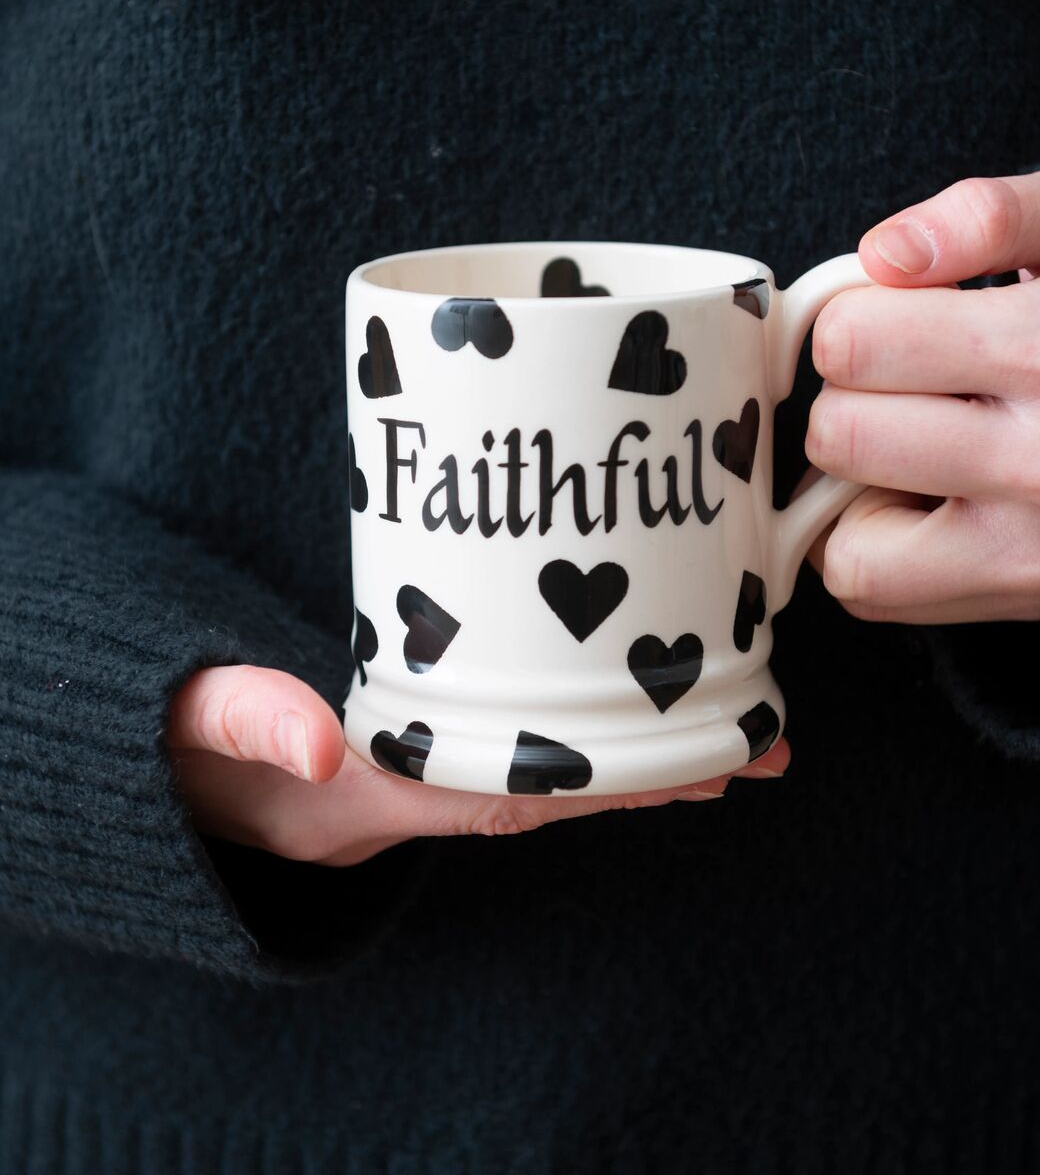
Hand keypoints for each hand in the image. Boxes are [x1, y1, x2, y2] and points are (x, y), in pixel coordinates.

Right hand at [166, 665, 789, 865]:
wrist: (141, 756)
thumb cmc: (161, 738)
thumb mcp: (179, 726)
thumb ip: (233, 716)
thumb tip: (310, 735)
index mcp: (356, 802)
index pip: (500, 795)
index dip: (598, 778)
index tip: (688, 757)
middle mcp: (402, 803)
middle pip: (547, 794)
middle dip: (650, 776)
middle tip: (757, 743)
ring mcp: (410, 781)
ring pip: (542, 778)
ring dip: (635, 761)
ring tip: (731, 728)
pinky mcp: (412, 743)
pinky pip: (513, 752)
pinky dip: (579, 740)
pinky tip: (626, 711)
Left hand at [803, 171, 1039, 624]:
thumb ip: (992, 217)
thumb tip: (887, 254)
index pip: (853, 341)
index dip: (857, 316)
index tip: (898, 316)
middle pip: (840, 433)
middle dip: (857, 398)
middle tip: (918, 382)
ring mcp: (1035, 549)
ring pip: (846, 536)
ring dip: (860, 485)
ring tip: (926, 442)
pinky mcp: (1028, 595)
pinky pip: (876, 589)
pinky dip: (876, 548)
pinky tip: (932, 499)